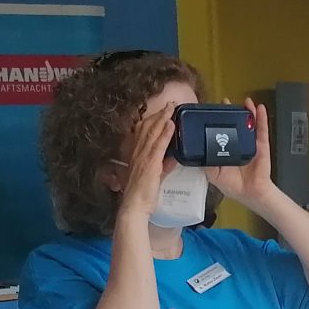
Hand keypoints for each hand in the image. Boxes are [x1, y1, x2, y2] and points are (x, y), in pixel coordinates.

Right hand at [115, 108, 176, 225]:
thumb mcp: (155, 176)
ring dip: (163, 118)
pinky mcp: (151, 164)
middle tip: (169, 103)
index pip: (143, 132)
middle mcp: (138, 152)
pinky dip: (165, 133)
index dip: (151, 119)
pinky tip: (171, 123)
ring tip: (172, 107)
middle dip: (158, 114)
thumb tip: (173, 158)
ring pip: (153, 133)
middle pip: (148, 128)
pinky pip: (159, 145)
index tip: (160, 111)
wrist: (134, 205)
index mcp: (138, 154)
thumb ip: (164, 165)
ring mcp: (143, 157)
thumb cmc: (142, 194)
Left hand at [204, 98, 277, 209]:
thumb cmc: (232, 184)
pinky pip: (262, 129)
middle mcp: (237, 143)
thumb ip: (205, 161)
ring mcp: (250, 143)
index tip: (211, 111)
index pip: (221, 130)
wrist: (249, 192)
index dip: (216, 120)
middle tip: (225, 101)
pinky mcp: (261, 145)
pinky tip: (259, 108)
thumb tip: (195, 150)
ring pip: (249, 123)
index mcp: (226, 148)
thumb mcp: (212, 173)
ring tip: (245, 101)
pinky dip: (261, 118)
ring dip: (247, 111)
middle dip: (231, 111)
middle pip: (235, 123)